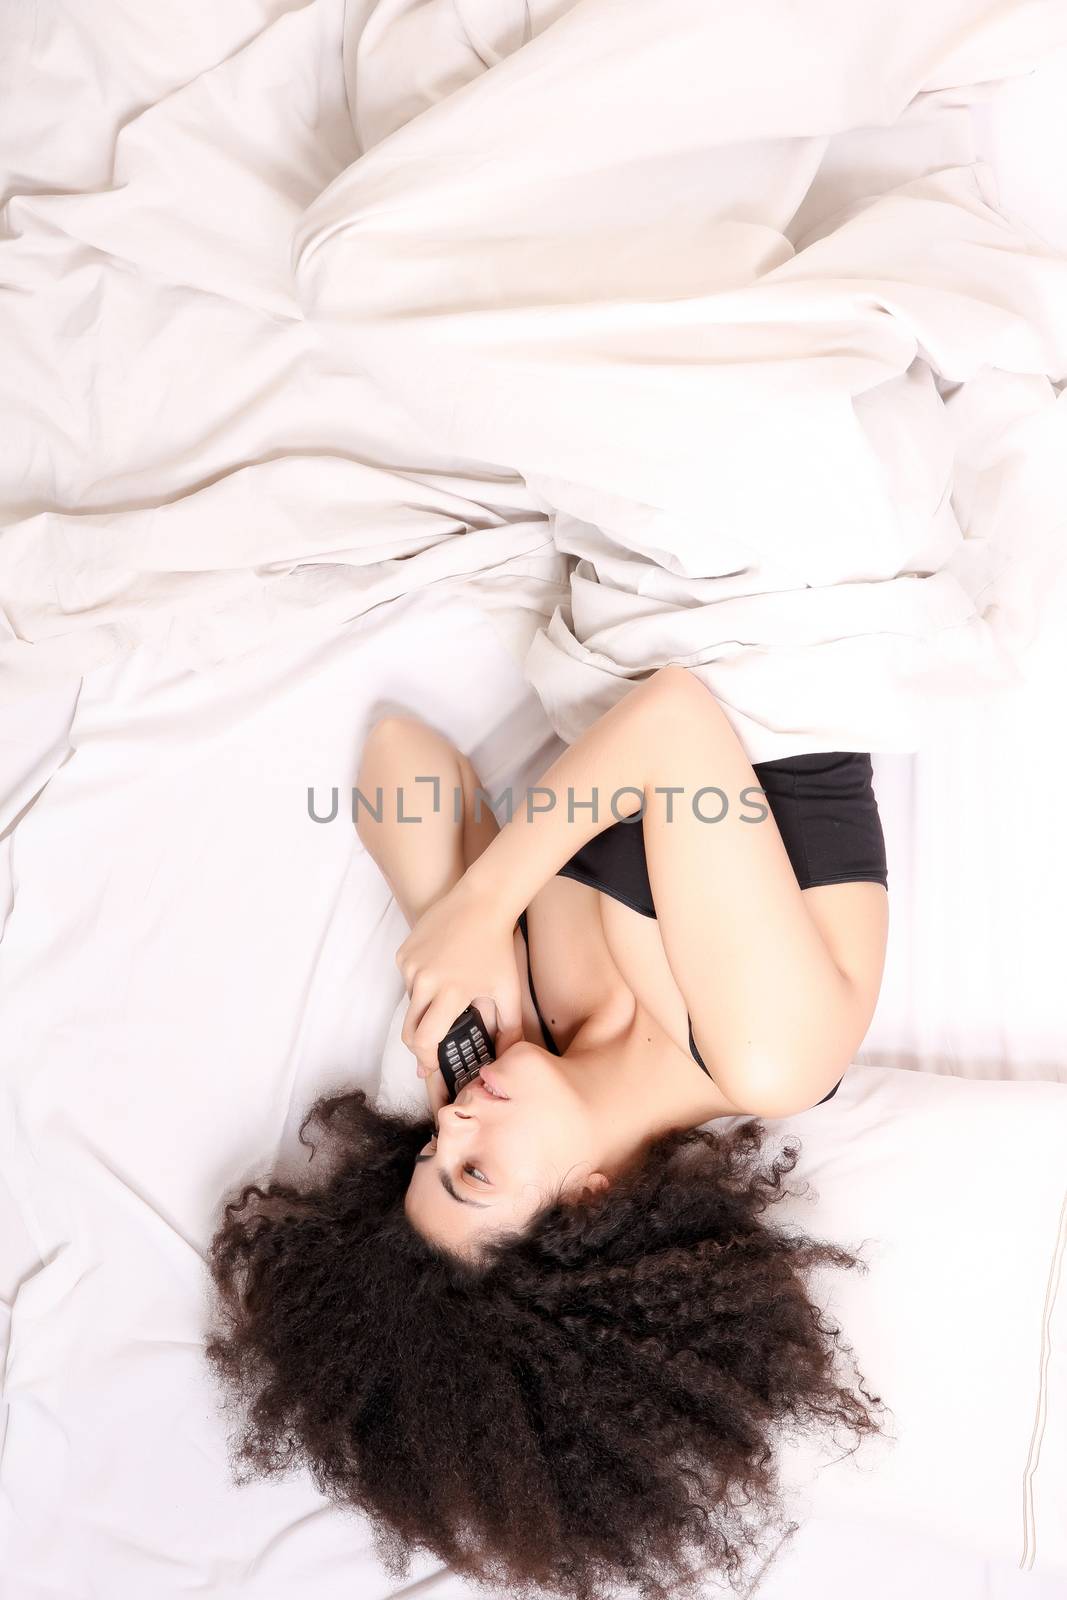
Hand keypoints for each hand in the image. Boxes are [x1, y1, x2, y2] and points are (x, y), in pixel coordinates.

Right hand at [395, 878, 524, 1077]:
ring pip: (409, 1004)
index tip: (432, 1066)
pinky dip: (419, 986)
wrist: (481, 902)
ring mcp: (411, 965)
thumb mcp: (508, 989)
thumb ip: (510, 1029)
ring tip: (448, 994)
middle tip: (431, 1050)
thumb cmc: (498, 947)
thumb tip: (507, 1057)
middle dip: (418, 1046)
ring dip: (424, 1009)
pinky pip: (407, 981)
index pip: (425, 1039)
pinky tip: (441, 971)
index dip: (426, 1058)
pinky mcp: (403, 953)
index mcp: (451, 992)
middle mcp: (425, 980)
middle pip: (409, 1030)